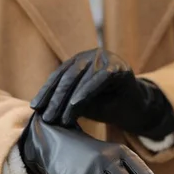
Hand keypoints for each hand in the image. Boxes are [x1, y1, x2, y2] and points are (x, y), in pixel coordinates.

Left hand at [30, 48, 173, 139]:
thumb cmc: (108, 106)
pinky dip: (86, 92)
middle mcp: (92, 55)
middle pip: (68, 76)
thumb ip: (66, 101)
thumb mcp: (83, 104)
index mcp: (80, 62)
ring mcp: (107, 58)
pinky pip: (99, 79)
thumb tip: (42, 109)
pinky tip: (76, 105)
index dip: (46, 91)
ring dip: (68, 99)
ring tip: (59, 118)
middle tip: (46, 117)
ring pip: (82, 78)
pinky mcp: (120, 67)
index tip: (35, 108)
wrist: (138, 110)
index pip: (59, 75)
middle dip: (55, 98)